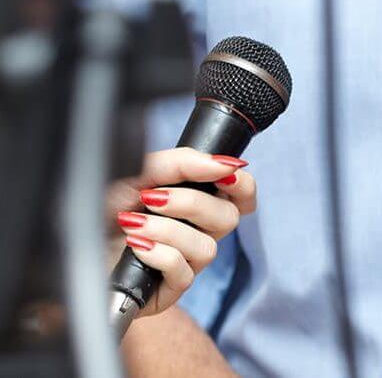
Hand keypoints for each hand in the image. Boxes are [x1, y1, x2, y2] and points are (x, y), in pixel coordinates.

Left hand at [106, 148, 256, 315]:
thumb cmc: (104, 204)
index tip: (224, 176)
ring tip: (132, 224)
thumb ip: (183, 163)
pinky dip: (159, 254)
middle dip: (191, 203)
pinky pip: (184, 273)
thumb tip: (225, 163)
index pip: (243, 196)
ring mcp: (186, 262)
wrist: (68, 239)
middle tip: (153, 197)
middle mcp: (197, 231)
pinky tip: (136, 246)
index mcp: (197, 201)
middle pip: (229, 218)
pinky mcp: (170, 289)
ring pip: (208, 248)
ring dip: (168, 230)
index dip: (243, 187)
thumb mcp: (140, 171)